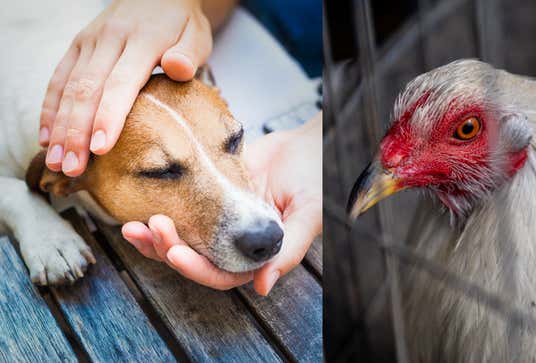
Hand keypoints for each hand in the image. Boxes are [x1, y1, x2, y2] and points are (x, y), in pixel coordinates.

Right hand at [41, 0, 212, 176]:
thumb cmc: (181, 24)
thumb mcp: (196, 35)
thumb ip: (188, 54)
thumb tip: (178, 67)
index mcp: (142, 41)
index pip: (121, 83)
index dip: (109, 117)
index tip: (100, 148)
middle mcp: (110, 40)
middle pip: (87, 90)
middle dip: (77, 132)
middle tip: (73, 167)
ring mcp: (89, 42)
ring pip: (68, 87)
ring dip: (59, 126)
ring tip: (56, 161)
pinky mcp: (77, 45)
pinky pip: (58, 78)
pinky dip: (50, 108)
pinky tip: (47, 137)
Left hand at [121, 113, 322, 294]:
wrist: (306, 145)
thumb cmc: (315, 181)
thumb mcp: (309, 216)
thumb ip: (289, 251)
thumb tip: (262, 286)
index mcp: (256, 257)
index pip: (220, 274)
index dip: (196, 268)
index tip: (175, 252)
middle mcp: (234, 246)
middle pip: (193, 260)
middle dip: (167, 249)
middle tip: (150, 228)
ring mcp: (218, 223)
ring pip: (181, 240)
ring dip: (155, 237)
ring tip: (132, 225)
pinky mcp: (206, 199)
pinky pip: (179, 211)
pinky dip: (159, 213)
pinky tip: (139, 210)